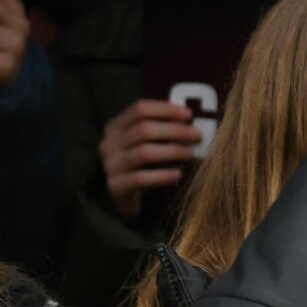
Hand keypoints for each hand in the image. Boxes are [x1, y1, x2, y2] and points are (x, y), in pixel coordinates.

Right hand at [100, 100, 201, 219]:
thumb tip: (191, 119)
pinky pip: (141, 178)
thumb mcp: (144, 142)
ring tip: (190, 153)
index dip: (166, 109)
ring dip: (172, 151)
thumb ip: (159, 128)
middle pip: (143, 129)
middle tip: (197, 135)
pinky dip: (162, 175)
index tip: (189, 115)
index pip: (139, 109)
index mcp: (115, 126)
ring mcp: (110, 165)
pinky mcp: (115, 186)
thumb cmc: (140, 165)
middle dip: (174, 130)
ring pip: (144, 152)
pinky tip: (178, 175)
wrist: (124, 197)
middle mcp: (109, 143)